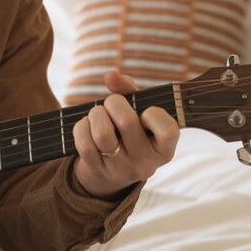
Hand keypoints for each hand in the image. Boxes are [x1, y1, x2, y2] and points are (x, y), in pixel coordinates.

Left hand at [72, 70, 178, 198]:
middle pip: (127, 121)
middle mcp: (146, 164)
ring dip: (96, 114)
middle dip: (114, 103)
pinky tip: (87, 126)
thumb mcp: (137, 113)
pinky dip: (82, 127)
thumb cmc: (129, 134)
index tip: (145, 112)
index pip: (168, 131)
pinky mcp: (98, 172)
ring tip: (97, 114)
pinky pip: (85, 143)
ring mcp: (121, 171)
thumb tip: (110, 76)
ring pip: (102, 133)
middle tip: (111, 103)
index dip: (154, 115)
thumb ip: (129, 90)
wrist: (109, 174)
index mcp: (164, 149)